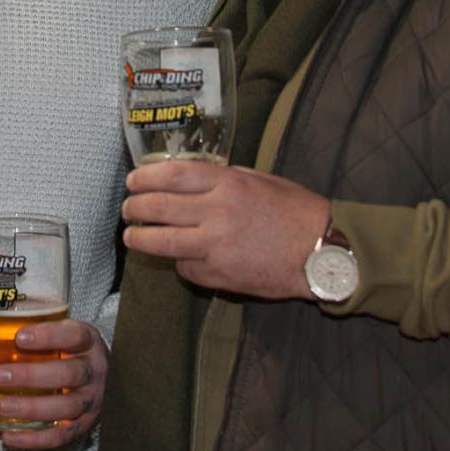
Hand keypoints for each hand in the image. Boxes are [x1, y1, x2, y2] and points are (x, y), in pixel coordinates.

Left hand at [0, 316, 107, 450]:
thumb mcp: (51, 337)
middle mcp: (94, 370)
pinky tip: (9, 436)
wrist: (99, 376)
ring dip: (32, 407)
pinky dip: (35, 439)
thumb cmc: (67, 352)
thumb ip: (14, 338)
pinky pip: (61, 436)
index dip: (48, 336)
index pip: (73, 335)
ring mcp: (92, 399)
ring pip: (66, 406)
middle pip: (69, 373)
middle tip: (0, 375)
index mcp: (86, 342)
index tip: (20, 337)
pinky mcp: (85, 424)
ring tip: (2, 406)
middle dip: (33, 375)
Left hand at [122, 163, 330, 300]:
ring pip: (160, 242)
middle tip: (128, 209)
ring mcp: (215, 247)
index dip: (145, 177)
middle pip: (157, 208)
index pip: (171, 175)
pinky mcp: (219, 275)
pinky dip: (178, 262)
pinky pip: (185, 267)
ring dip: (139, 239)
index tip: (133, 180)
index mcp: (228, 184)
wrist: (321, 253)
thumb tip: (188, 178)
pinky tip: (180, 257)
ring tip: (132, 237)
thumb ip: (223, 178)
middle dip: (134, 208)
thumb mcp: (259, 180)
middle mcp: (217, 213)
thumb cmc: (295, 212)